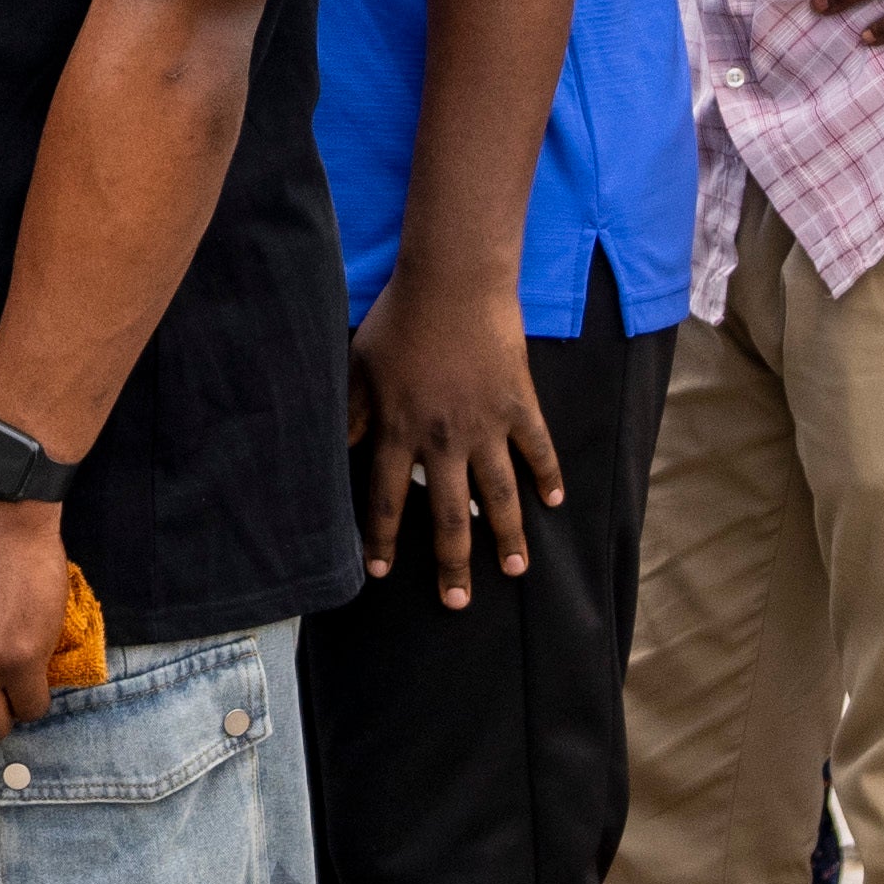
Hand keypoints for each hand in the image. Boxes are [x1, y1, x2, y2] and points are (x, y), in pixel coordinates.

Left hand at [347, 265, 561, 609]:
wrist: (454, 281)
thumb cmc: (399, 319)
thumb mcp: (358, 367)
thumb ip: (349, 413)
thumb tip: (329, 450)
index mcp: (399, 431)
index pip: (388, 501)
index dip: (384, 541)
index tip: (382, 574)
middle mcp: (443, 440)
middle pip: (449, 516)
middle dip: (452, 564)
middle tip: (457, 603)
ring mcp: (487, 425)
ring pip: (499, 495)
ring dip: (508, 536)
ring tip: (515, 570)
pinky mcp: (520, 404)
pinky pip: (538, 449)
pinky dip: (548, 476)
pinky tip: (554, 503)